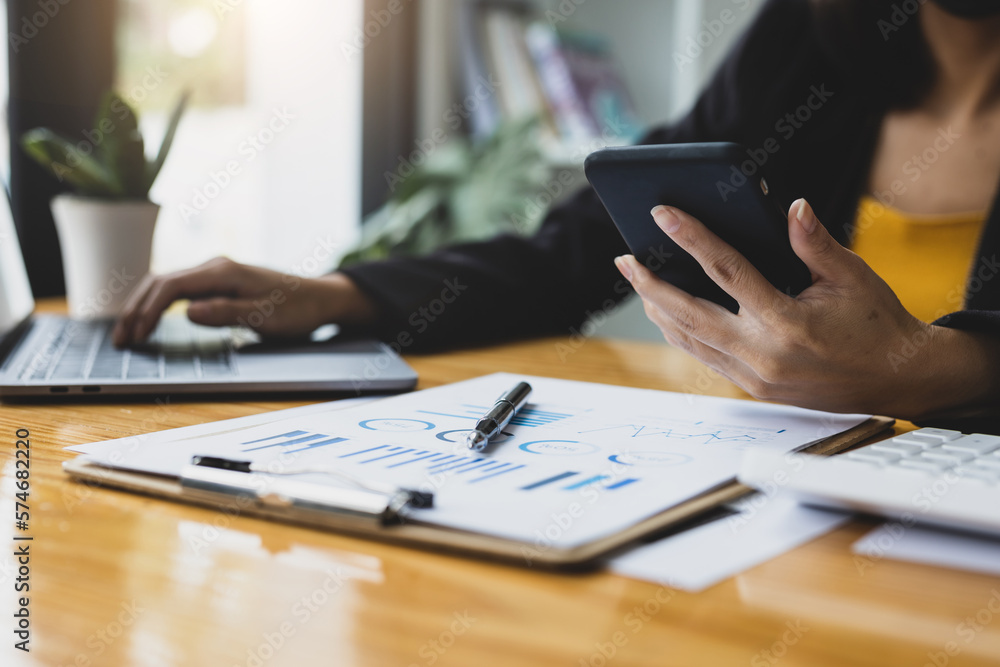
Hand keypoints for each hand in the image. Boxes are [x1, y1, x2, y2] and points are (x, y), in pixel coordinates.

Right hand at [113, 257, 376, 345]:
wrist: (319, 299)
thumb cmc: (297, 309)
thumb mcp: (266, 316)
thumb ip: (226, 313)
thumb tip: (188, 312)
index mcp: (223, 272)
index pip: (172, 287)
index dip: (149, 312)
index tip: (136, 336)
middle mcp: (215, 267)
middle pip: (161, 283)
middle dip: (136, 310)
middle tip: (120, 340)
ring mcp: (215, 274)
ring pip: (166, 285)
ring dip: (143, 307)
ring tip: (127, 334)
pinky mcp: (218, 283)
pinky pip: (179, 291)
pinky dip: (158, 305)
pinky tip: (149, 321)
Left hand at [614, 200, 997, 418]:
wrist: (897, 379)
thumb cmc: (877, 324)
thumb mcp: (853, 276)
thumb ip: (814, 244)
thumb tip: (791, 207)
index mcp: (788, 322)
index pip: (727, 271)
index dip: (691, 238)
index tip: (662, 214)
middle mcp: (764, 353)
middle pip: (690, 314)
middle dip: (651, 284)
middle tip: (625, 258)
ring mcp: (755, 375)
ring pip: (690, 339)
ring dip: (659, 310)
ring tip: (638, 281)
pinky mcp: (754, 387)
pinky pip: (704, 356)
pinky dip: (681, 332)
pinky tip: (667, 313)